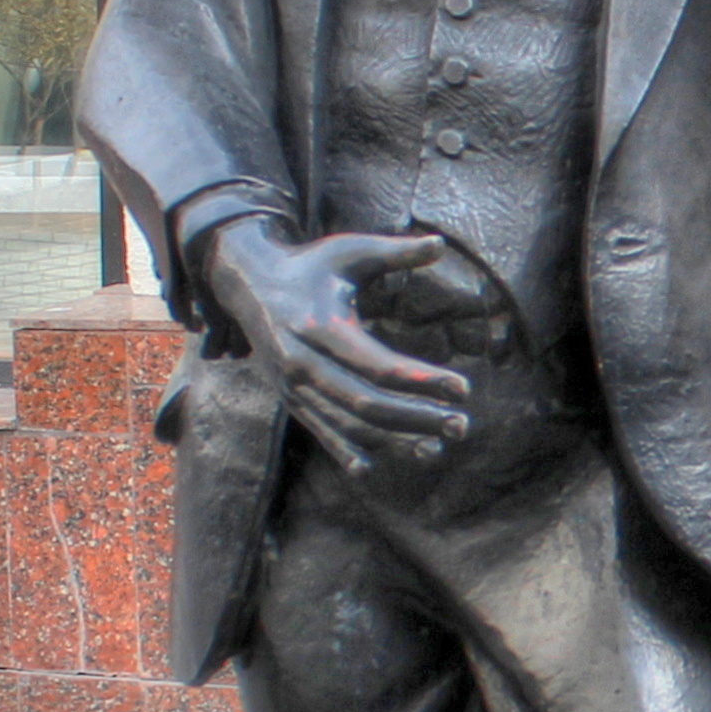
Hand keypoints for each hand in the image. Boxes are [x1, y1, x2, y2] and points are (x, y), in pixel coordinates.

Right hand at [202, 223, 493, 470]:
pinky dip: (345, 451)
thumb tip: (439, 243)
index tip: (462, 389)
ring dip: (393, 441)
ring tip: (436, 448)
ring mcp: (293, 386)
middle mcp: (302, 362)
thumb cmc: (310, 265)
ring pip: (347, 425)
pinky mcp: (289, 399)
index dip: (422, 381)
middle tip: (462, 425)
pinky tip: (372, 469)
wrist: (248, 284)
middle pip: (367, 403)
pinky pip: (320, 432)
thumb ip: (395, 251)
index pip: (379, 365)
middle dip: (417, 418)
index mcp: (320, 326)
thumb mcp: (349, 250)